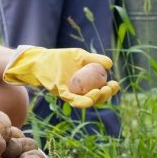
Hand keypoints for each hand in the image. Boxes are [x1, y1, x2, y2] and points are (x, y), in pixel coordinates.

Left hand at [3, 46, 119, 108]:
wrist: (41, 60)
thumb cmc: (61, 58)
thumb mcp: (80, 55)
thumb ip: (94, 59)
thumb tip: (109, 65)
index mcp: (87, 83)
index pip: (102, 89)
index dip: (111, 89)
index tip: (115, 84)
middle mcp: (81, 91)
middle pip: (96, 98)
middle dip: (105, 96)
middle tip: (108, 88)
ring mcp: (71, 94)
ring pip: (86, 102)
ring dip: (95, 99)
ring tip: (100, 92)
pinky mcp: (62, 94)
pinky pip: (73, 100)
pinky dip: (81, 102)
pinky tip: (89, 99)